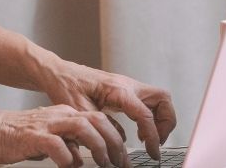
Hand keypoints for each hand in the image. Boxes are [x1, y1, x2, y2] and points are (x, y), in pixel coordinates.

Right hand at [0, 105, 130, 167]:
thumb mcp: (47, 138)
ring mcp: (48, 124)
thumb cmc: (16, 136)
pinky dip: (68, 158)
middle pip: (97, 120)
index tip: (123, 156)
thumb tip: (80, 158)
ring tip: (102, 163)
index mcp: (65, 114)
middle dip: (114, 142)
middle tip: (120, 162)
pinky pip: (58, 146)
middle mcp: (60, 115)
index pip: (99, 119)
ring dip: (98, 147)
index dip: (116, 137)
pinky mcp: (34, 136)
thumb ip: (65, 144)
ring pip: (83, 127)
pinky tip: (69, 166)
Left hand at [38, 60, 175, 159]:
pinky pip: (147, 102)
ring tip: (149, 139)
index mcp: (117, 89)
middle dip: (166, 122)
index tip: (152, 152)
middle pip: (163, 99)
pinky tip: (138, 132)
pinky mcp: (124, 90)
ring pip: (158, 99)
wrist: (58, 73)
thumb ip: (103, 126)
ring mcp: (127, 86)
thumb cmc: (65, 86)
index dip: (153, 136)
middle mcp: (127, 84)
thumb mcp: (80, 111)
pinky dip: (150, 117)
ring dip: (160, 119)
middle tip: (157, 141)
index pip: (146, 114)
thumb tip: (122, 142)